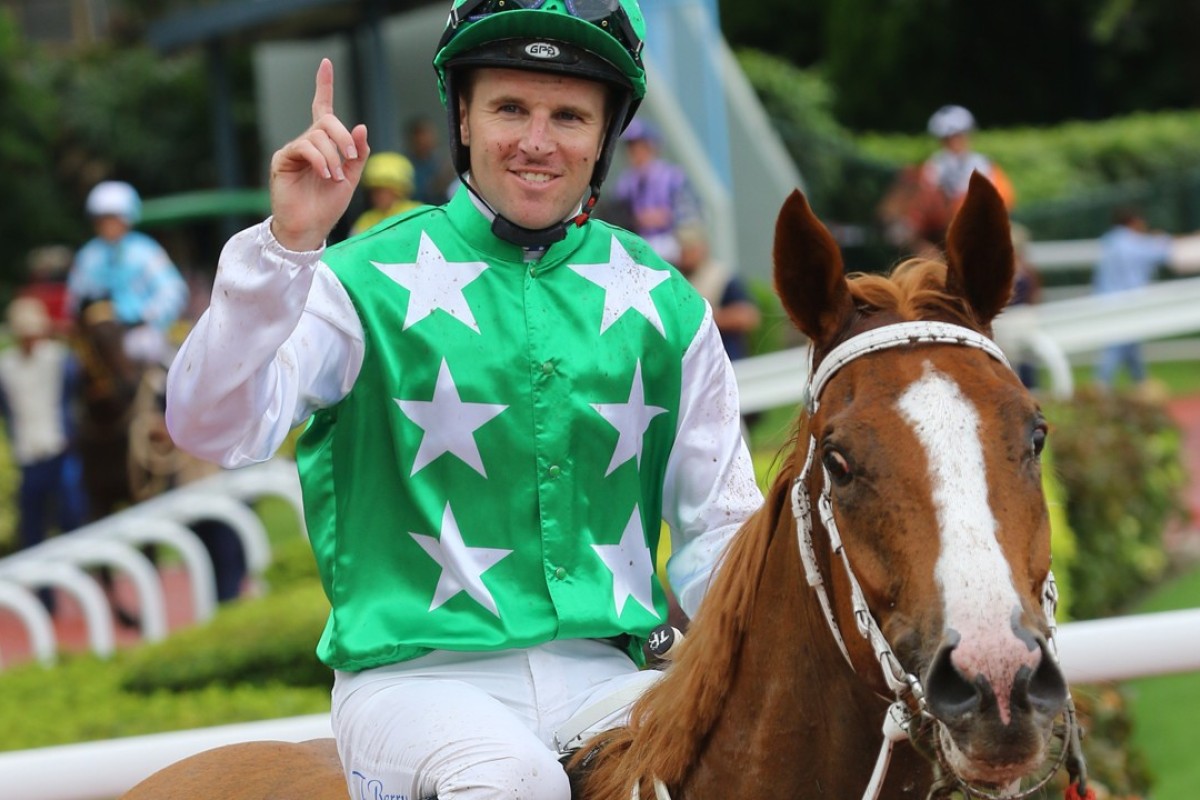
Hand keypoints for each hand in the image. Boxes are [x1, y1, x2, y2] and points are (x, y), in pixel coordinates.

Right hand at [268, 58, 369, 250]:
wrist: (310, 228)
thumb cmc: (328, 205)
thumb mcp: (351, 178)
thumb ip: (358, 153)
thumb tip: (361, 125)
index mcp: (325, 144)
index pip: (323, 108)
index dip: (324, 86)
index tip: (325, 63)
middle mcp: (308, 142)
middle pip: (326, 120)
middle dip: (343, 136)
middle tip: (351, 157)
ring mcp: (294, 150)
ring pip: (317, 135)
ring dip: (332, 156)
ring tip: (335, 177)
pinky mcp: (282, 159)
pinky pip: (304, 147)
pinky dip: (319, 159)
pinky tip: (325, 175)